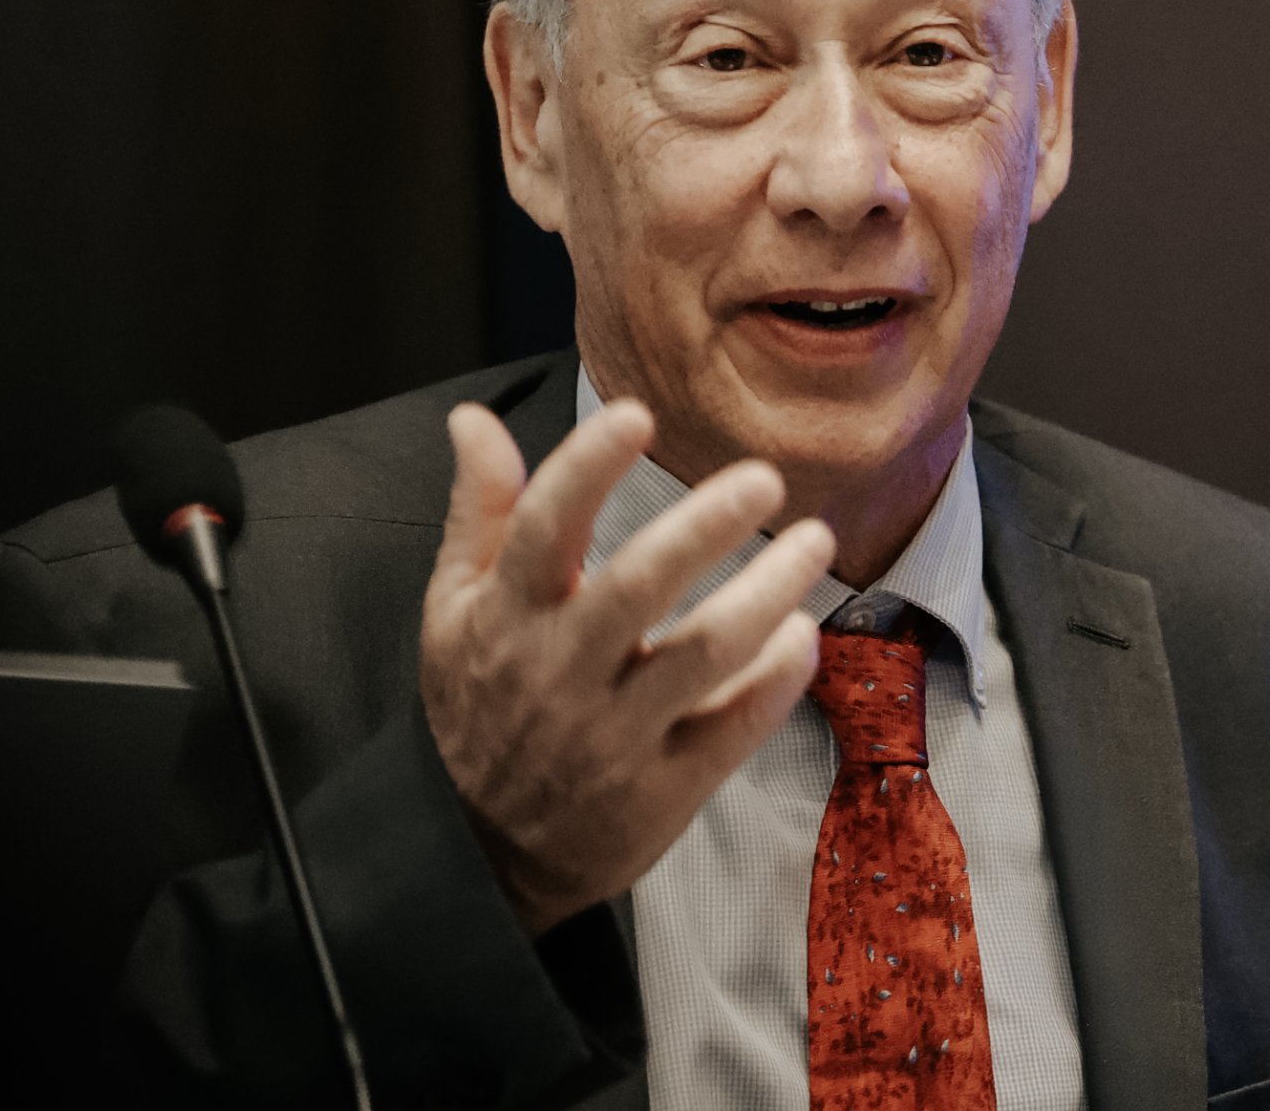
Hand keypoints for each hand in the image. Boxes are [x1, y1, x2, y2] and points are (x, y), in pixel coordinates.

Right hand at [420, 398, 832, 936]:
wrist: (478, 854)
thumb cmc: (477, 707)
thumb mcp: (455, 609)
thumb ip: (481, 511)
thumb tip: (476, 418)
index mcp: (506, 616)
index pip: (542, 528)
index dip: (587, 467)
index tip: (638, 415)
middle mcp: (558, 671)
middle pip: (638, 586)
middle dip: (705, 525)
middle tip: (764, 477)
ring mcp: (612, 736)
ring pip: (703, 655)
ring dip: (766, 592)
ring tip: (814, 541)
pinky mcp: (660, 791)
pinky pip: (732, 728)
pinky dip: (776, 680)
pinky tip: (803, 634)